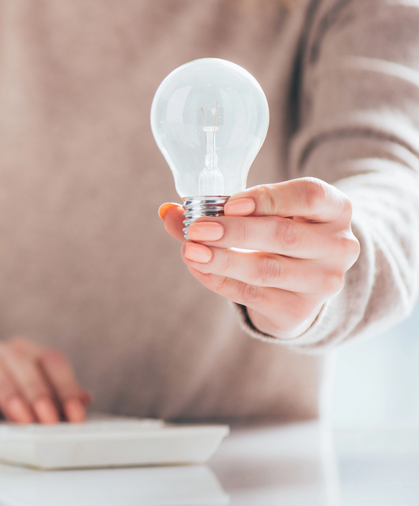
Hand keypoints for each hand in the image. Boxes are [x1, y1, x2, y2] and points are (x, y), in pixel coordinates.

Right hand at [0, 336, 91, 424]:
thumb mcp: (27, 404)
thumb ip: (55, 400)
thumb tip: (85, 398)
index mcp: (21, 354)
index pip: (49, 359)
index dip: (65, 386)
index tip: (75, 415)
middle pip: (20, 358)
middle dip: (38, 390)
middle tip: (48, 420)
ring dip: (7, 391)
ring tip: (20, 419)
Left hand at [160, 177, 360, 338]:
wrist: (302, 280)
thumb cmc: (278, 231)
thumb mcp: (262, 213)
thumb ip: (217, 208)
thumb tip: (167, 211)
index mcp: (336, 210)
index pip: (311, 196)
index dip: (269, 198)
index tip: (231, 204)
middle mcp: (339, 246)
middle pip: (283, 235)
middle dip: (235, 231)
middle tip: (196, 228)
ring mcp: (323, 282)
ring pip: (266, 269)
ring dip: (222, 259)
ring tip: (190, 250)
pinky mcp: (299, 310)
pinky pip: (252, 294)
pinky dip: (220, 280)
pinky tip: (197, 267)